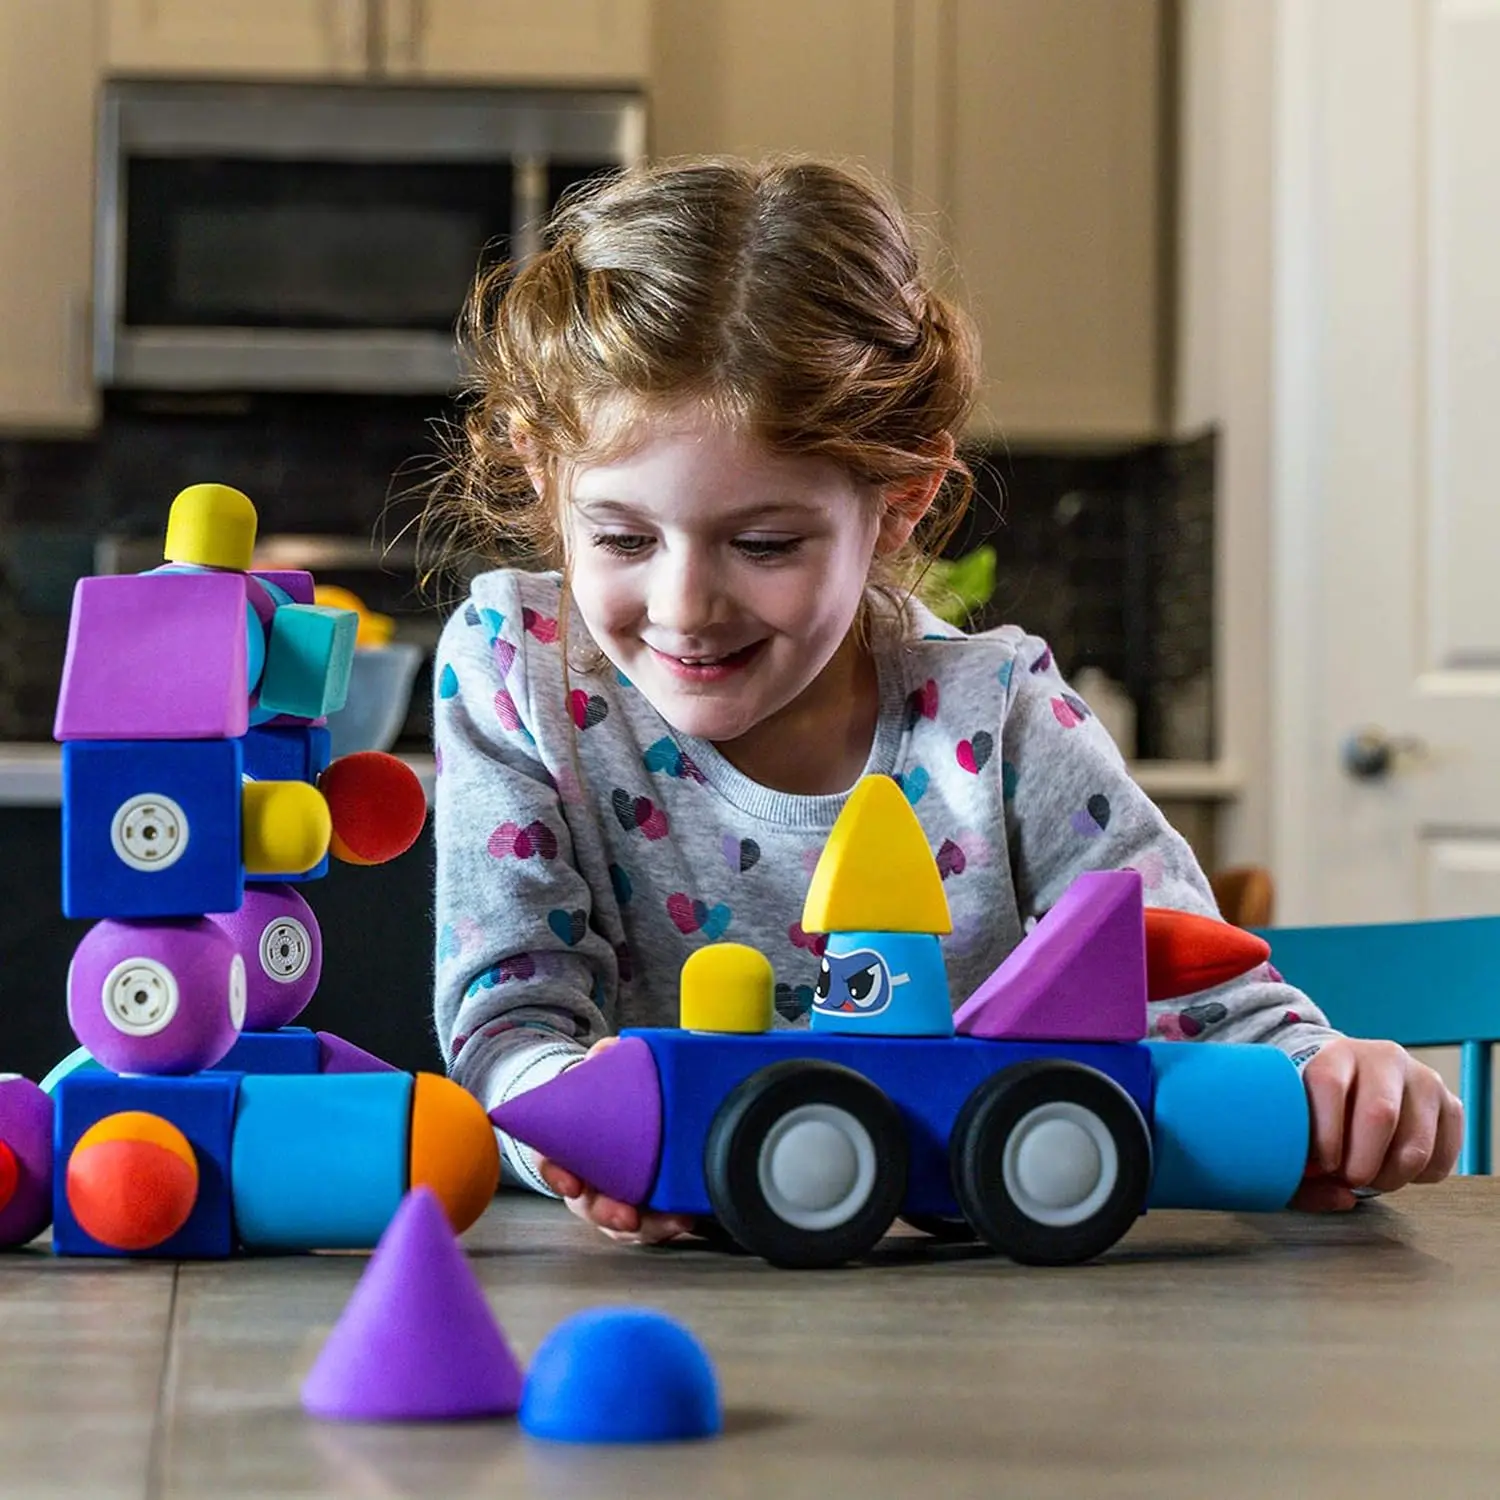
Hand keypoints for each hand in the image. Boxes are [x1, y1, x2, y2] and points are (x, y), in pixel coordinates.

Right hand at [535, 1037, 695, 1244]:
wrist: (616, 1112)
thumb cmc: (600, 1100)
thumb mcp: (598, 1074)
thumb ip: (601, 1058)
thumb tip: (604, 1052)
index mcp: (566, 1150)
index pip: (551, 1165)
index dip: (558, 1176)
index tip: (571, 1184)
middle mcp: (586, 1180)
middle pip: (590, 1206)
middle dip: (609, 1214)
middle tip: (628, 1216)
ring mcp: (612, 1196)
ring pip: (623, 1222)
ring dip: (648, 1227)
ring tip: (675, 1220)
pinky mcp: (641, 1205)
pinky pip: (651, 1223)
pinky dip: (669, 1224)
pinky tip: (687, 1216)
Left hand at [1292, 1036, 1463, 1210]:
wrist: (1358, 1085)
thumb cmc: (1322, 1111)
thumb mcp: (1298, 1123)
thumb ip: (1299, 1161)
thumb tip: (1342, 1196)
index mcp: (1336, 1054)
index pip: (1329, 1084)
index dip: (1325, 1134)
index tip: (1322, 1164)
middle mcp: (1384, 1058)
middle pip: (1381, 1114)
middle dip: (1363, 1163)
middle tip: (1349, 1179)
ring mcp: (1423, 1080)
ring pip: (1416, 1145)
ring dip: (1391, 1177)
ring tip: (1370, 1177)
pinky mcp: (1451, 1105)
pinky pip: (1442, 1159)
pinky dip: (1417, 1178)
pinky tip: (1394, 1166)